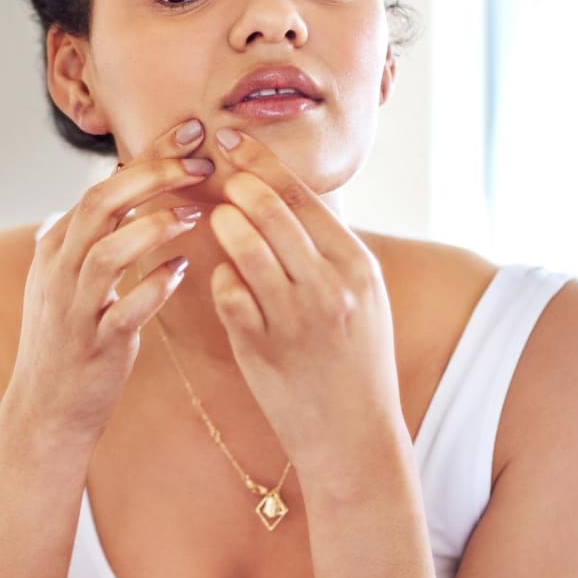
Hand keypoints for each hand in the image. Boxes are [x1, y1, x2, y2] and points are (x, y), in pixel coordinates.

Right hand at [5, 118, 214, 442]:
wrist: (46, 409)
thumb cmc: (66, 340)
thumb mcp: (60, 280)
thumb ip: (78, 238)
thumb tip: (87, 198)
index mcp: (56, 246)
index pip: (101, 185)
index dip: (148, 156)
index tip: (191, 132)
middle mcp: (59, 269)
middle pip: (101, 204)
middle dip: (153, 177)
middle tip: (201, 164)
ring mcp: (74, 306)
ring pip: (109, 251)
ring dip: (154, 227)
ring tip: (196, 215)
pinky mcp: (96, 344)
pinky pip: (126, 309)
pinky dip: (155, 287)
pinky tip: (183, 272)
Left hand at [206, 128, 403, 474]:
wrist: (356, 437)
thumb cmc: (354, 362)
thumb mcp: (362, 299)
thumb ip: (327, 251)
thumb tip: (283, 198)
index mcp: (357, 266)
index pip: (302, 196)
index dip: (260, 162)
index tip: (230, 139)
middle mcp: (329, 285)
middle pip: (271, 211)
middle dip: (236, 184)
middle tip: (214, 172)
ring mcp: (295, 316)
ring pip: (243, 246)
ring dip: (223, 226)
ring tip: (216, 220)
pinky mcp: (262, 345)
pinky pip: (228, 292)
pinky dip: (221, 280)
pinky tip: (224, 281)